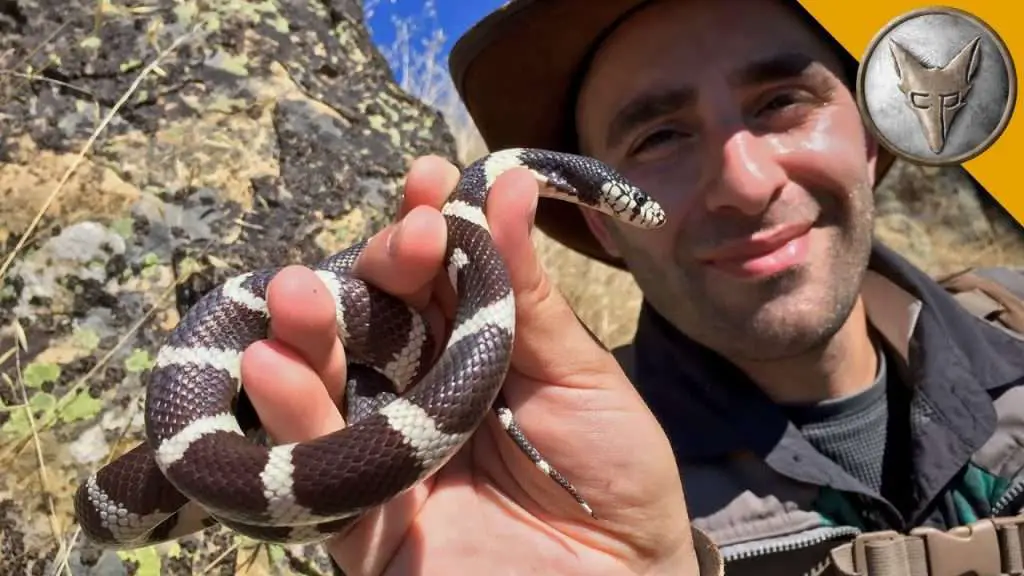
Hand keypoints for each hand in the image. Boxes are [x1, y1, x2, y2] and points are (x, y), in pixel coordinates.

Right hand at [240, 155, 700, 574]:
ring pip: (329, 381)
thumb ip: (527, 296)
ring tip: (294, 293)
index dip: (427, 228)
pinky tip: (270, 366)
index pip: (433, 276)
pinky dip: (292, 417)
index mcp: (470, 347)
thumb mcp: (581, 377)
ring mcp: (385, 445)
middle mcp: (416, 386)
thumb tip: (504, 186)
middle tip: (403, 243)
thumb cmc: (613, 475)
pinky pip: (317, 466)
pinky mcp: (360, 513)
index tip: (429, 182)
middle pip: (375, 317)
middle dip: (379, 271)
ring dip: (308, 333)